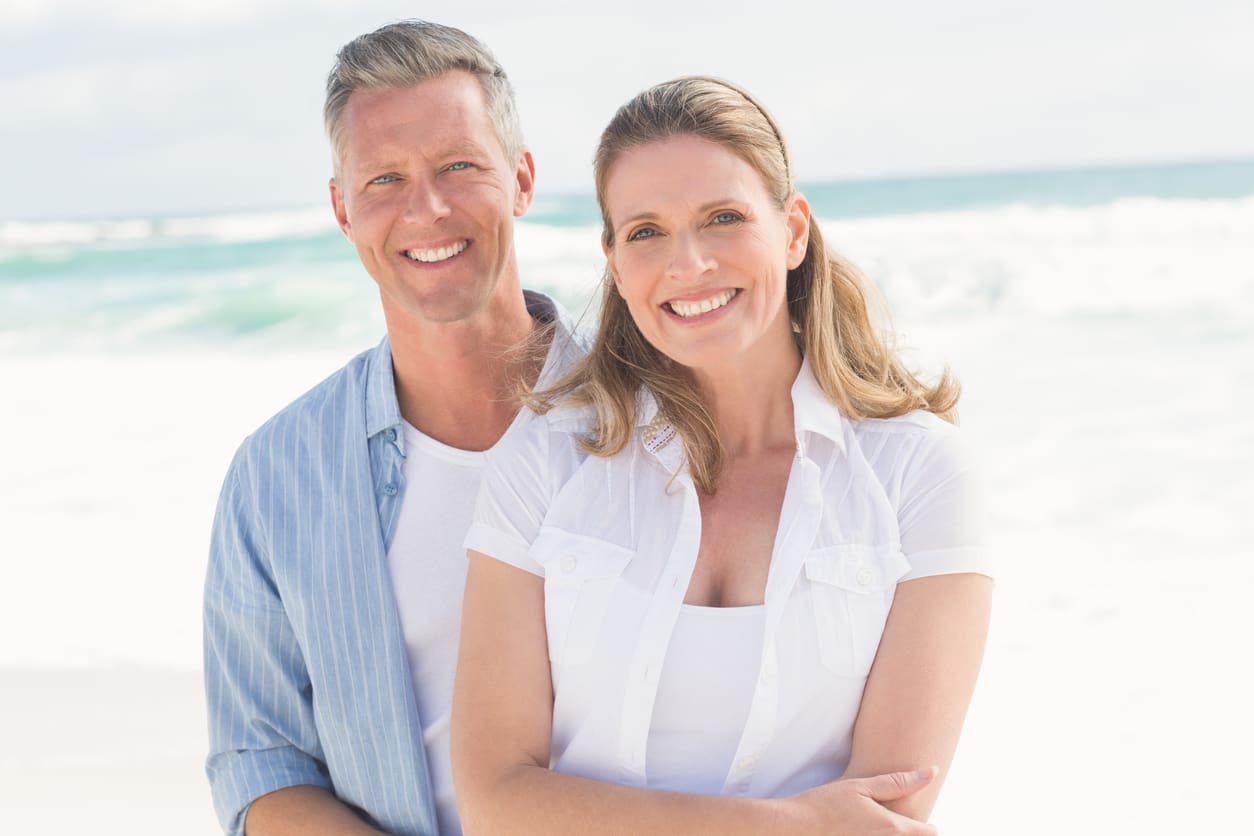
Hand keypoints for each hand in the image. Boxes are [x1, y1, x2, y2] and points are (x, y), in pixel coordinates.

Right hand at [781, 766, 938, 834]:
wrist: (794, 827)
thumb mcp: (861, 787)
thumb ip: (899, 782)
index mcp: (892, 828)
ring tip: (870, 825)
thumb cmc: (826, 803)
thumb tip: (931, 772)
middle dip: (908, 831)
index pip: (929, 832)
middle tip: (886, 818)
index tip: (917, 817)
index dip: (927, 824)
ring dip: (891, 835)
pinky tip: (857, 832)